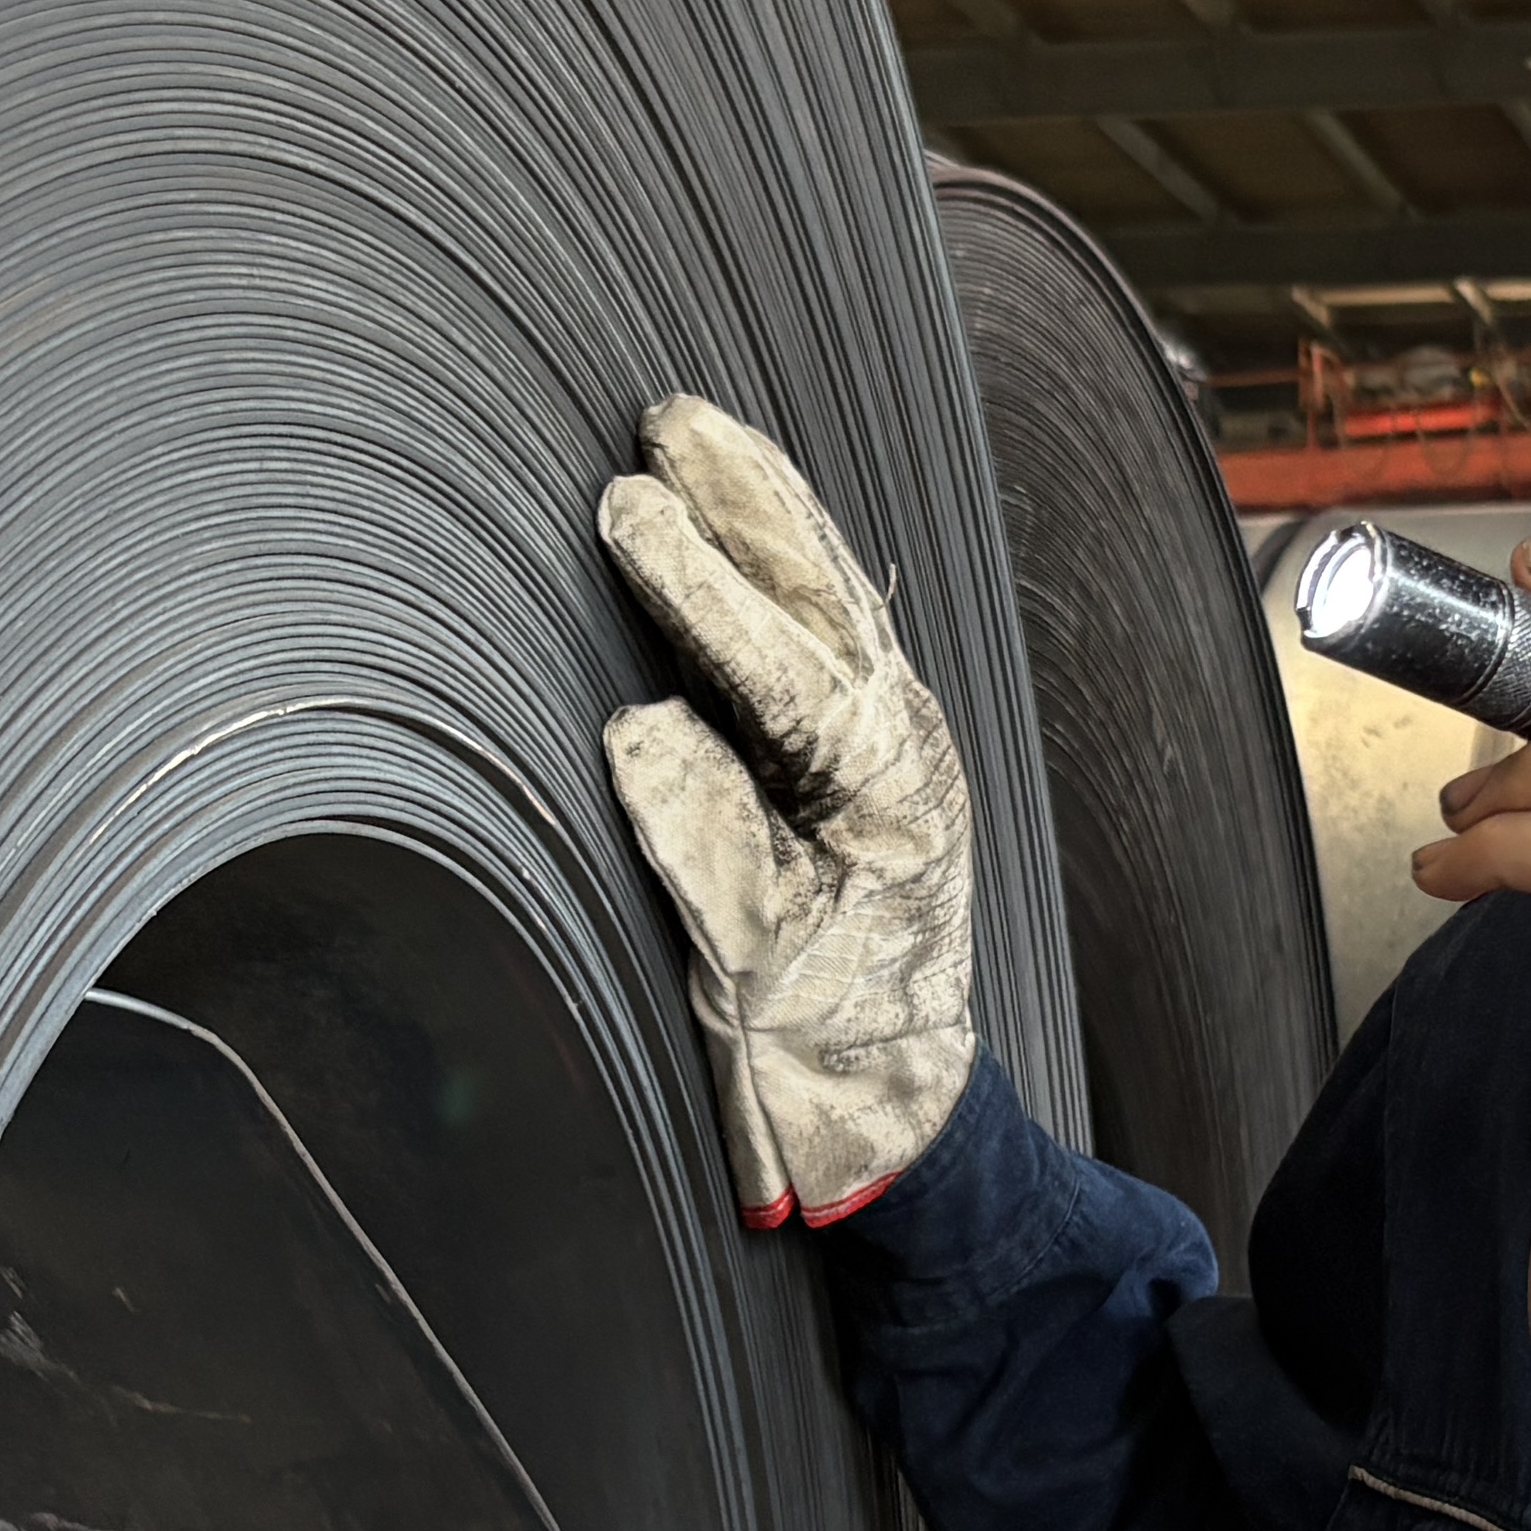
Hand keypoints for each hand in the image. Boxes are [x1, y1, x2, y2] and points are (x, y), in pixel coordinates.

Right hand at [594, 393, 979, 1225]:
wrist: (891, 1110)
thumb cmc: (820, 1050)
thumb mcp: (746, 962)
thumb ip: (702, 842)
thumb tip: (635, 724)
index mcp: (884, 788)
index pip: (777, 660)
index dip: (698, 582)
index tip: (627, 508)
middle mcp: (903, 743)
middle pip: (818, 591)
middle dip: (743, 499)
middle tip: (667, 420)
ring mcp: (894, 739)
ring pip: (826, 594)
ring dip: (765, 509)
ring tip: (697, 435)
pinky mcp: (868, 751)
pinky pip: (821, 627)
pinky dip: (778, 562)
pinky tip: (745, 521)